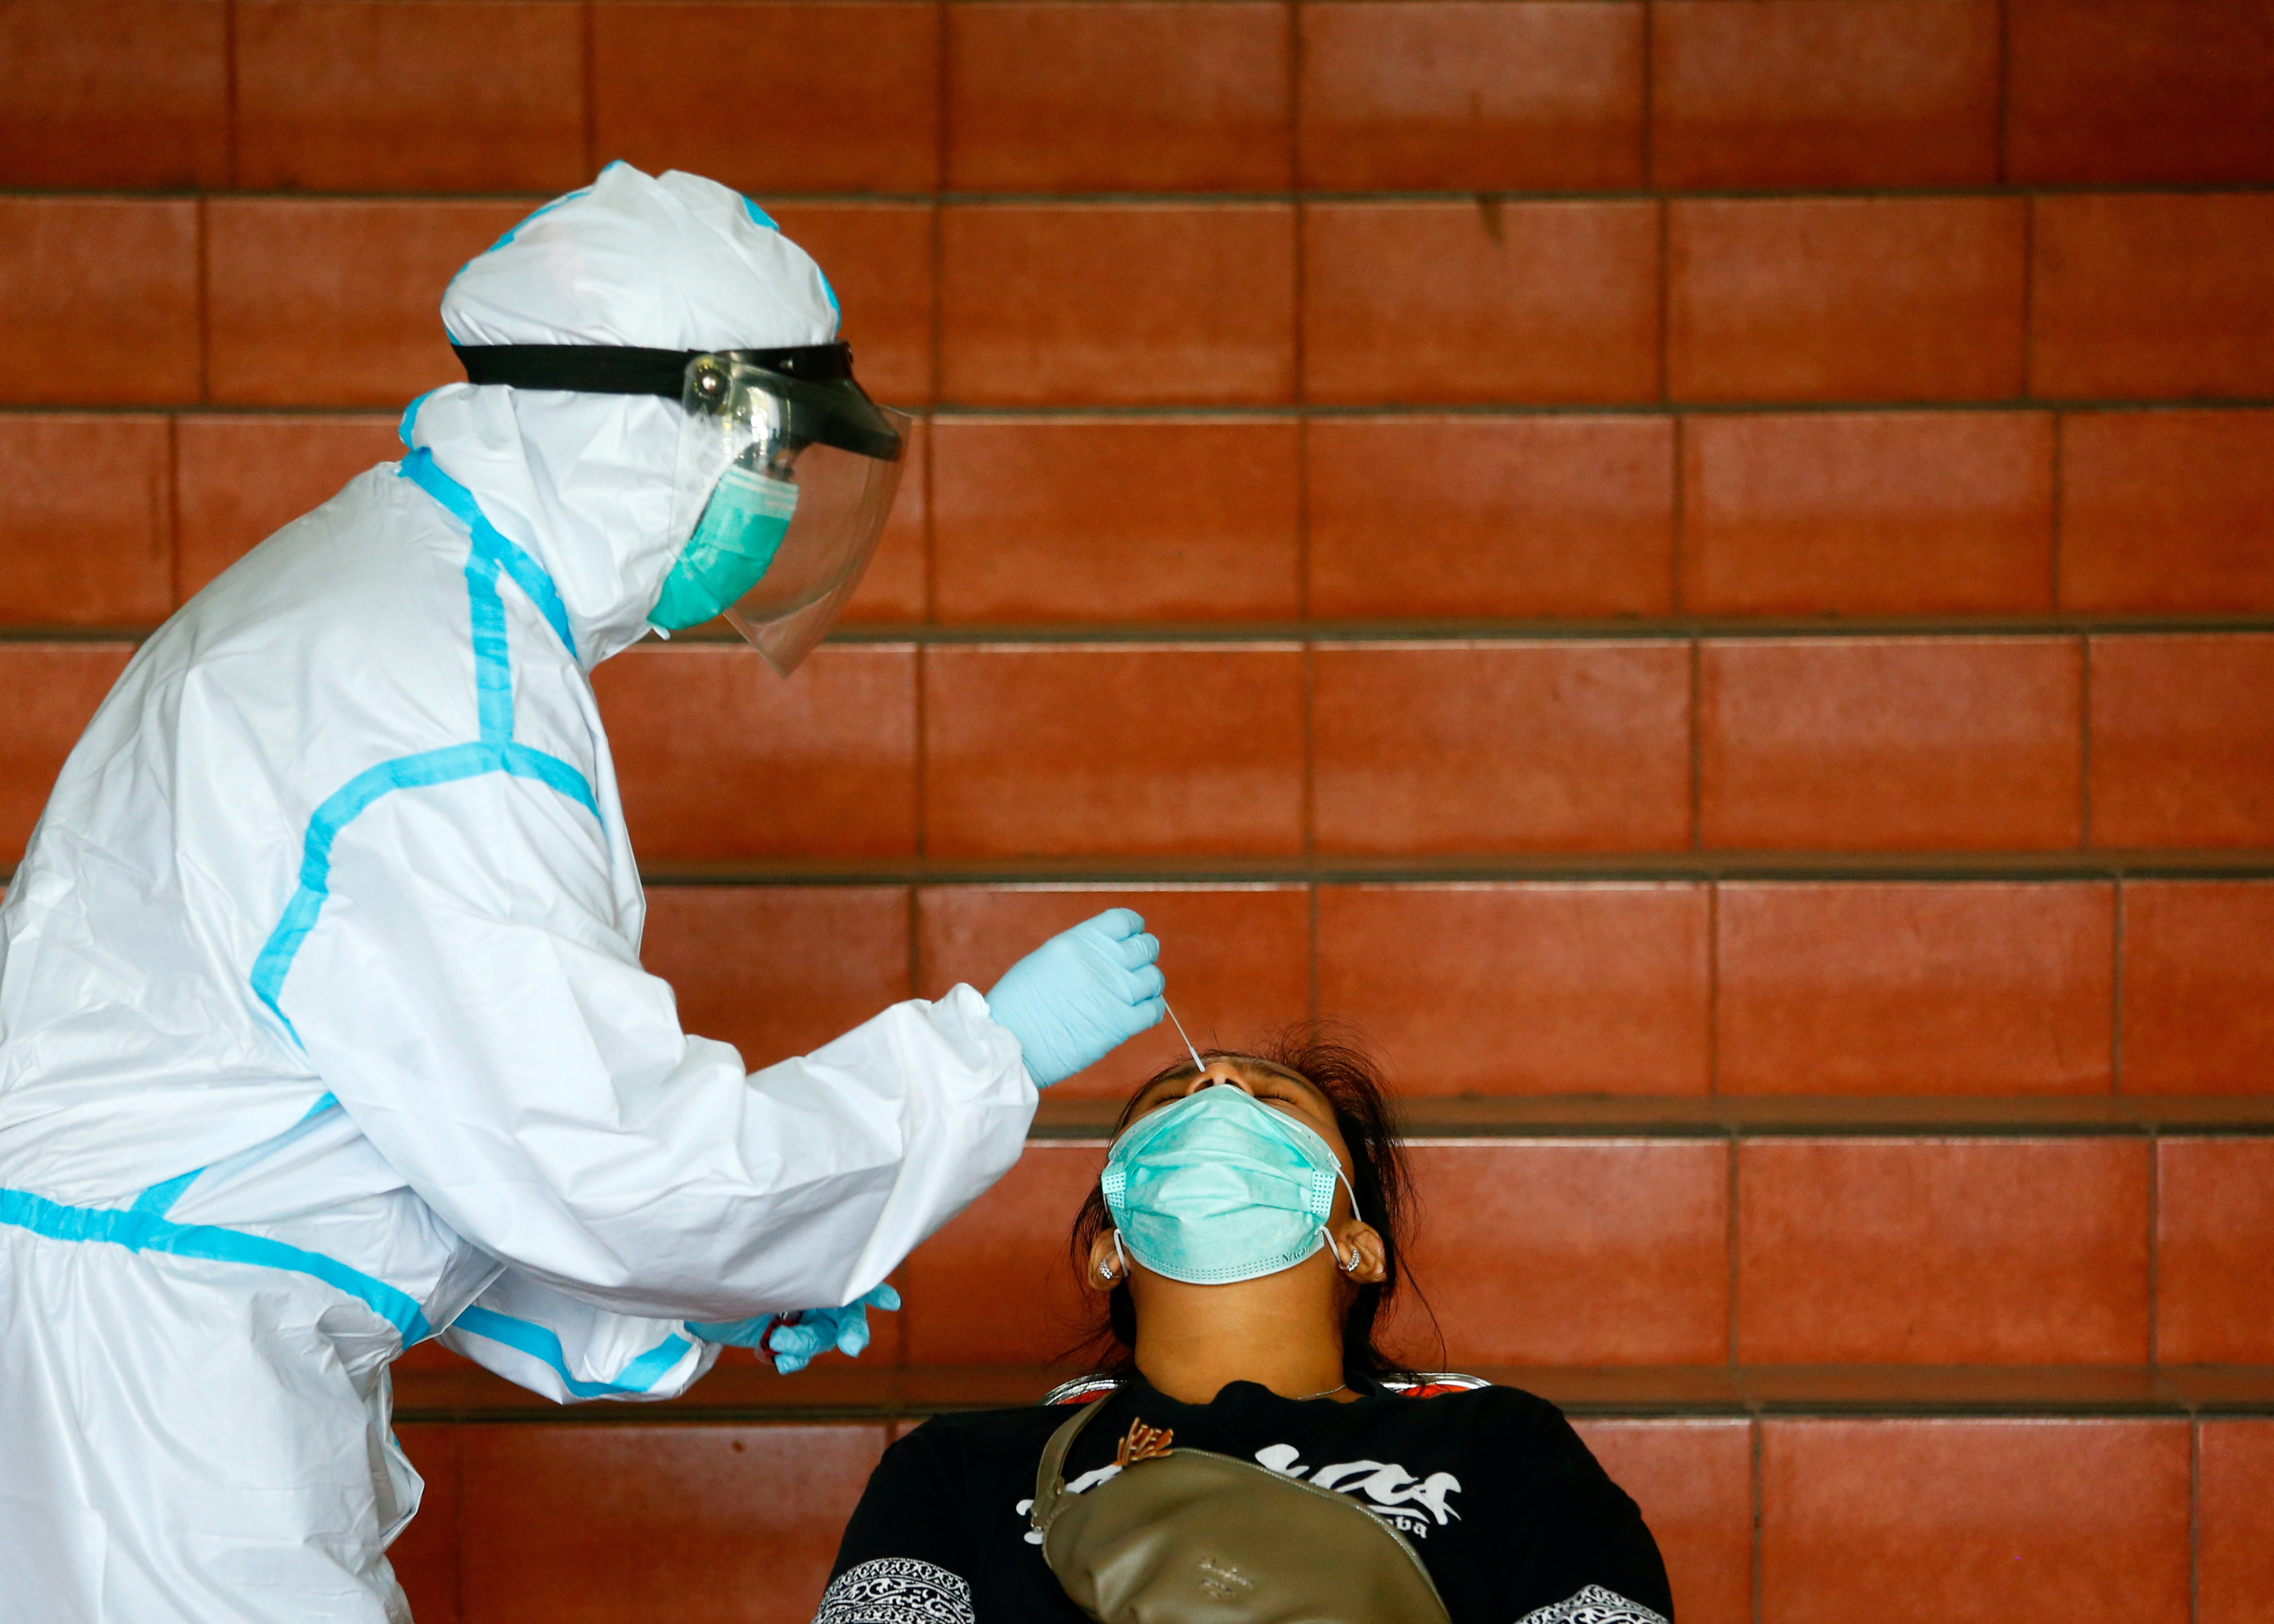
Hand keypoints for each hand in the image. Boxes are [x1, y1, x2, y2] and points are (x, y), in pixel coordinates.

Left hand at [691, 1283, 901, 1374]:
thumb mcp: (759, 1268)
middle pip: (844, 1313)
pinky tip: (779, 1361)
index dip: (873, 1290)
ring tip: (780, 1342)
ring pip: (821, 1337)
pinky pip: (799, 1355)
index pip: (849, 1276)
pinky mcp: (782, 1336)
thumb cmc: (725, 1269)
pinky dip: (793, 1359)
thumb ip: (791, 1274)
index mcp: (812, 1265)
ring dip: (806, 1343)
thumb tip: (829, 1276)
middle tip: (854, 1347)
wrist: (692, 1296)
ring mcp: (799, 1314)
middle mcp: (811, 1289)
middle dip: (853, 1329)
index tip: (890, 1304)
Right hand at [984, 908, 1165, 1087]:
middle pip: (1146, 947)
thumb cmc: (1018, 1005)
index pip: (1125, 920)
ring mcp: (1115, 992)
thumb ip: (1079, 954)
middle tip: (1132, 969)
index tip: (1129, 939)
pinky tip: (1138, 1013)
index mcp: (1080, 941)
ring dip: (1147, 985)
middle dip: (1143, 956)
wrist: (1011, 1043)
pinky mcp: (1121, 1024)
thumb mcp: (1045, 960)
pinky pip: (1154, 1010)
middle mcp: (1102, 962)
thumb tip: (1100, 956)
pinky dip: (1151, 1010)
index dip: (1132, 929)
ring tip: (1134, 993)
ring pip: (1154, 978)